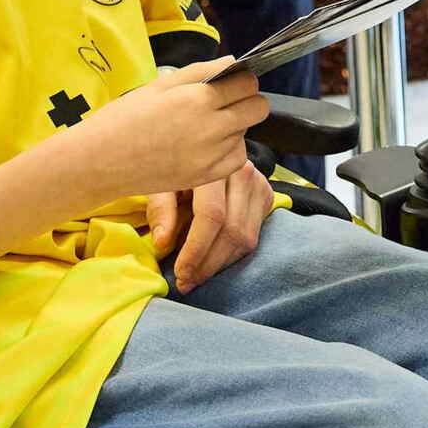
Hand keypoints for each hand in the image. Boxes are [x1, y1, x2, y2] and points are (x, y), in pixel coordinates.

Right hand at [75, 56, 268, 203]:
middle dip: (246, 100)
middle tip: (225, 102)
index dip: (242, 79)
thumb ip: (201, 71)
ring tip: (208, 125)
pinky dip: (229, 150)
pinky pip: (237, 159)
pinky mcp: (205, 176)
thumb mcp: (160, 84)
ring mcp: (210, 155)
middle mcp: (210, 128)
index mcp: (197, 99)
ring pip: (246, 133)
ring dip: (235, 126)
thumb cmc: (124, 118)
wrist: (100, 162)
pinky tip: (208, 145)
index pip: (247, 83)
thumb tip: (233, 61)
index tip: (231, 82)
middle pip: (257, 109)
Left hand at [148, 160, 274, 291]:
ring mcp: (260, 183)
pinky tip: (212, 262)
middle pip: (232, 231)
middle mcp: (243, 172)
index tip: (180, 273)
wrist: (205, 145)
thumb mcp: (162, 180)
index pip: (212, 215)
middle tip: (187, 282)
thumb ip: (161, 209)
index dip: (196, 249)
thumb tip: (162, 243)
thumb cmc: (178, 164)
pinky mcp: (266, 195)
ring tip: (196, 277)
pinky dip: (232, 255)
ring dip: (220, 264)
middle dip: (208, 264)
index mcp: (215, 165)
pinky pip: (253, 236)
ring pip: (246, 238)